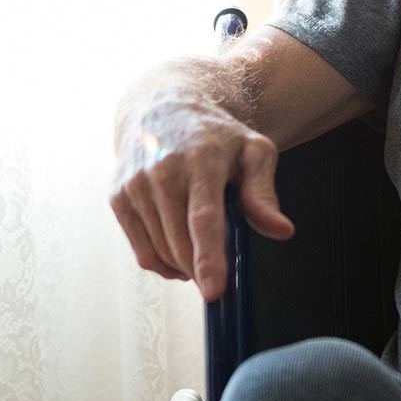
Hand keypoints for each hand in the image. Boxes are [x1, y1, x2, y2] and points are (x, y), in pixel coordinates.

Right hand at [111, 98, 294, 300]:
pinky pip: (142, 253)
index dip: (209, 258)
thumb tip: (282, 230)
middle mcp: (162, 170)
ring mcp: (135, 185)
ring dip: (184, 266)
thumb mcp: (252, 151)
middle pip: (181, 243)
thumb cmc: (216, 136)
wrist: (162, 109)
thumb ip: (263, 193)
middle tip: (221, 268)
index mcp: (201, 158)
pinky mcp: (118, 198)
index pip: (204, 218)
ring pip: (161, 252)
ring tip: (200, 250)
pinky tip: (178, 253)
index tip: (213, 291)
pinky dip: (162, 264)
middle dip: (201, 268)